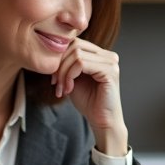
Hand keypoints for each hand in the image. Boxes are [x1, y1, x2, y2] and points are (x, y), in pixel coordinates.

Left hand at [51, 38, 128, 155]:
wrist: (101, 121)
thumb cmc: (89, 101)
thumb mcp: (74, 78)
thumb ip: (68, 63)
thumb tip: (53, 51)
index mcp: (100, 54)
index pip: (75, 43)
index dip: (60, 58)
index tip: (54, 79)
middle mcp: (108, 55)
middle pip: (74, 46)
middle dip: (60, 65)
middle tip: (55, 84)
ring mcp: (111, 62)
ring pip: (76, 55)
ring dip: (63, 73)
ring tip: (62, 89)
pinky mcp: (110, 71)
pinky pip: (81, 63)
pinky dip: (70, 76)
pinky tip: (69, 90)